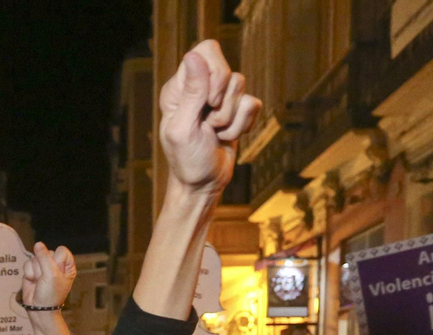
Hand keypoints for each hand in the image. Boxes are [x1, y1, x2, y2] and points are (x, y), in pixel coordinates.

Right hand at [21, 242, 76, 307]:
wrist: (39, 308)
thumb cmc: (50, 294)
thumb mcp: (52, 274)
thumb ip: (44, 257)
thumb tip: (37, 244)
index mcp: (67, 266)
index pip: (61, 250)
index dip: (56, 260)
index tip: (56, 272)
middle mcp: (56, 265)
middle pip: (47, 252)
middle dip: (44, 266)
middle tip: (46, 280)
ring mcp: (43, 267)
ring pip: (36, 257)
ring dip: (36, 271)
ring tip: (39, 282)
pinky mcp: (32, 271)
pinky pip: (28, 263)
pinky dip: (29, 273)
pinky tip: (33, 281)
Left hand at [158, 41, 261, 196]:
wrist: (203, 184)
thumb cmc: (187, 161)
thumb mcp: (183, 129)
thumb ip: (191, 93)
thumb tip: (194, 56)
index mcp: (179, 87)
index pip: (205, 51)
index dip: (215, 73)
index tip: (208, 101)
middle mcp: (199, 87)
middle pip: (227, 68)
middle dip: (224, 101)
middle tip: (210, 122)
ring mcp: (219, 98)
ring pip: (241, 87)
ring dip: (231, 118)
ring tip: (215, 132)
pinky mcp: (236, 111)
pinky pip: (252, 104)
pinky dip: (243, 125)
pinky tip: (227, 136)